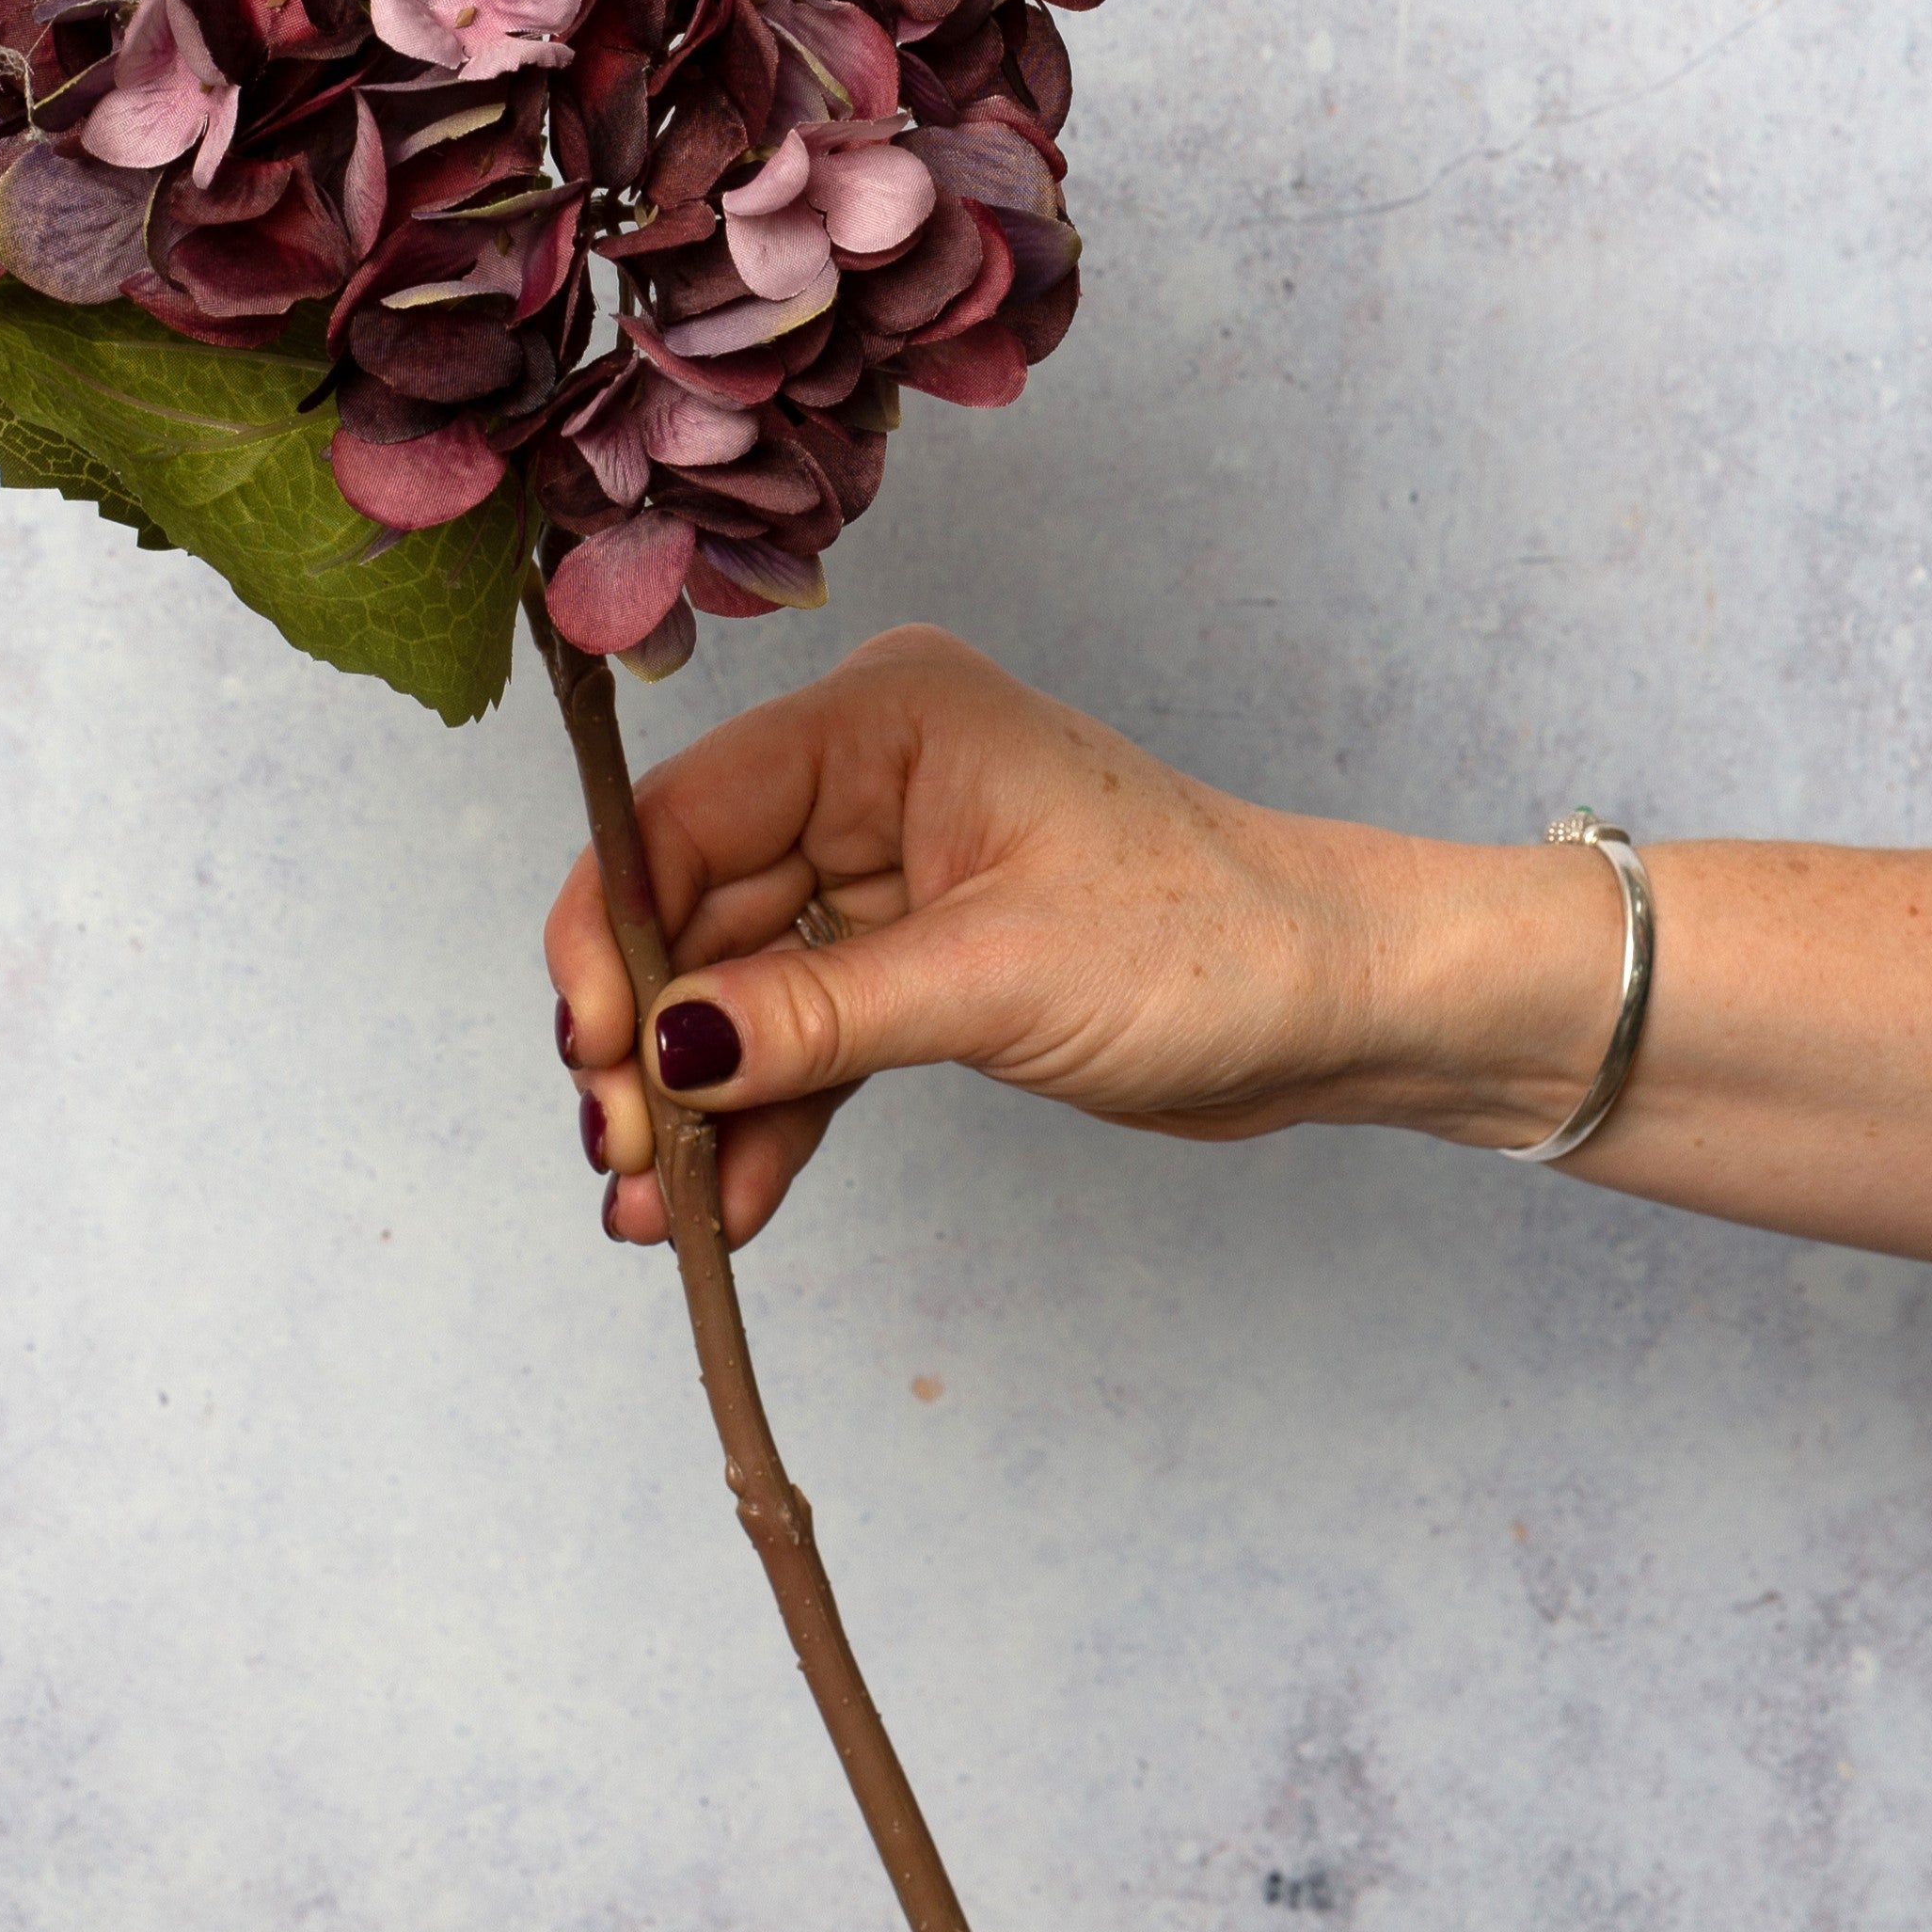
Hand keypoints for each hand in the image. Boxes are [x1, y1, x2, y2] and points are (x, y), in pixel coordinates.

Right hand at [543, 625, 1413, 1246]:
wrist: (1343, 1002)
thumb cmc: (1209, 944)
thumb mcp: (993, 980)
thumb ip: (812, 1016)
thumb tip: (660, 1056)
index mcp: (886, 719)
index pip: (689, 811)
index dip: (615, 929)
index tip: (588, 1052)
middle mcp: (871, 777)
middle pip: (698, 904)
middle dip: (649, 1039)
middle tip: (620, 1160)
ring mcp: (890, 871)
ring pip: (742, 983)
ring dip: (697, 1097)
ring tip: (654, 1212)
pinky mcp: (917, 957)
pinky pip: (805, 1033)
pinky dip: (768, 1114)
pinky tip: (727, 1203)